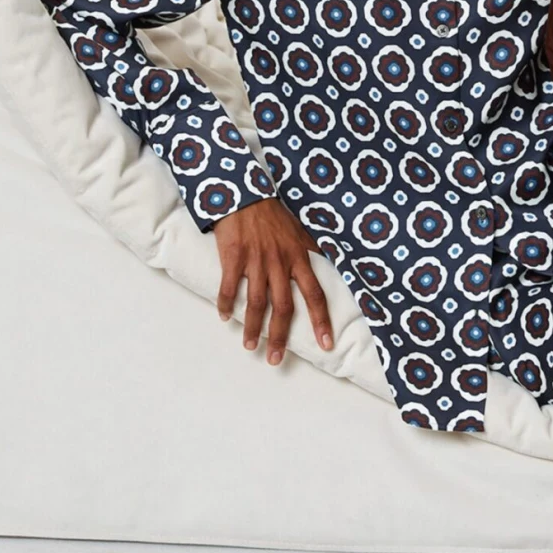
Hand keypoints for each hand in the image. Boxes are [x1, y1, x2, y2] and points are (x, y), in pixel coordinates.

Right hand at [215, 196, 333, 365]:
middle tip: (276, 359)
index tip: (326, 343)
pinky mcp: (234, 257)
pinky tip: (224, 316)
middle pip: (284, 307)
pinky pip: (229, 287)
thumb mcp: (300, 230)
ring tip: (250, 346)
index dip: (321, 320)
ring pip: (256, 303)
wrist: (245, 194)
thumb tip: (328, 260)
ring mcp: (256, 260)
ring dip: (253, 327)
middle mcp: (280, 262)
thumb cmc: (273, 214)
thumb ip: (313, 248)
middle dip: (280, 336)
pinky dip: (226, 304)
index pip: (315, 294)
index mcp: (299, 257)